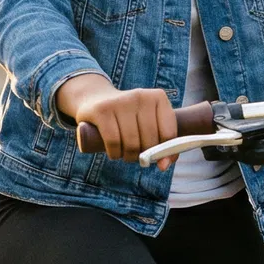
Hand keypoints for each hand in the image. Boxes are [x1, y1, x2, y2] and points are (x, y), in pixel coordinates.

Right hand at [58, 73, 177, 163]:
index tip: (156, 158)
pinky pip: (114, 142)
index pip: (169, 134)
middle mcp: (141, 96)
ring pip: (132, 144)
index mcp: (158, 97)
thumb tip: (163, 166)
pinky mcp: (102, 110)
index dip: (164, 152)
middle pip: (150, 141)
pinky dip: (115, 154)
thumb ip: (162, 147)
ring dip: (128, 157)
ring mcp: (121, 101)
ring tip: (125, 154)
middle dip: (144, 155)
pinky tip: (114, 153)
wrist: (95, 99)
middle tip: (137, 155)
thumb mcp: (149, 125)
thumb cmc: (128, 119)